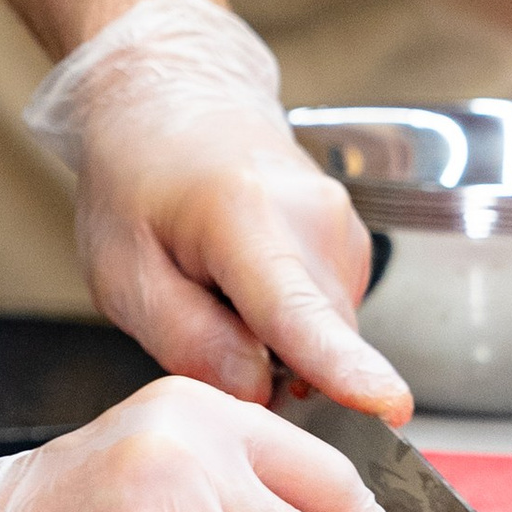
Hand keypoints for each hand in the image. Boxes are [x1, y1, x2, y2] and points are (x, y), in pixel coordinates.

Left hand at [24, 0, 410, 419]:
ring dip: (271, 342)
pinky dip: (287, 321)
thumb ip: (188, 340)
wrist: (174, 105)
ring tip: (215, 285)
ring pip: (323, 336)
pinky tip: (245, 281)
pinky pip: (327, 318)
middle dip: (260, 365)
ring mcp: (343, 227)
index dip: (342, 367)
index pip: (298, 310)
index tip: (388, 406)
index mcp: (244, 217)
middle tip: (194, 314)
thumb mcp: (123, 272)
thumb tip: (259, 391)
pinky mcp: (354, 245)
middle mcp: (314, 217)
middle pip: (312, 346)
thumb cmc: (138, 184)